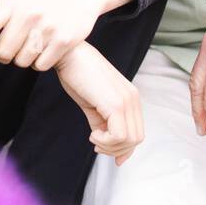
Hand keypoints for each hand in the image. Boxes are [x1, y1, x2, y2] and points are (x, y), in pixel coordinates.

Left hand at [0, 0, 130, 70]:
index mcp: (13, 1)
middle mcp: (29, 13)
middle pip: (4, 53)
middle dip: (6, 55)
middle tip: (14, 47)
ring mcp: (47, 27)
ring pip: (22, 62)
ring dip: (24, 59)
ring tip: (32, 45)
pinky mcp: (64, 40)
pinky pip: (41, 65)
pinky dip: (41, 62)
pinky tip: (45, 49)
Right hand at [53, 42, 143, 165]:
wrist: (68, 55)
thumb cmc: (77, 75)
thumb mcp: (94, 104)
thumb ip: (103, 124)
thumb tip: (108, 146)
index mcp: (131, 97)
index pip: (137, 132)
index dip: (122, 148)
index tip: (104, 149)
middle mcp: (133, 98)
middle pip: (136, 139)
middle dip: (114, 149)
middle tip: (96, 142)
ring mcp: (126, 100)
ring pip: (129, 140)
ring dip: (108, 146)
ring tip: (93, 136)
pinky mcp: (115, 103)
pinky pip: (118, 136)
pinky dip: (105, 141)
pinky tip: (93, 132)